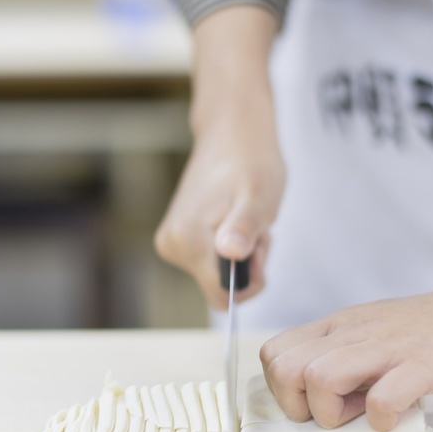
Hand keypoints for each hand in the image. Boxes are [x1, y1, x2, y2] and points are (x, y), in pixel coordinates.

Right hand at [155, 109, 284, 309]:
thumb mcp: (258, 196)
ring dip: (241, 252)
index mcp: (189, 241)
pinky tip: (235, 216)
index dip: (249, 278)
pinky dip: (231, 245)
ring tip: (246, 216)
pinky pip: (212, 261)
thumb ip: (244, 227)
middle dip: (247, 263)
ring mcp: (173, 242)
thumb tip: (230, 253)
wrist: (231, 134)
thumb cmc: (250, 162)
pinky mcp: (178, 238)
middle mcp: (173, 246)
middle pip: (220, 286)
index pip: (223, 297)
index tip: (259, 245)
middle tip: (256, 225)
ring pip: (218, 274)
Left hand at [260, 270, 432, 431]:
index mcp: (342, 325)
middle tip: (337, 413)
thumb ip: (350, 355)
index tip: (318, 401)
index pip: (273, 352)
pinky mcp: (425, 363)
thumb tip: (326, 398)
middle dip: (299, 405)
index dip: (283, 388)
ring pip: (319, 377)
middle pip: (284, 367)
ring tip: (365, 413)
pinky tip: (398, 415)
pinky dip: (383, 418)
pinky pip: (383, 397)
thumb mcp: (378, 332)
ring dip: (334, 411)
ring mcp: (389, 346)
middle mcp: (356, 331)